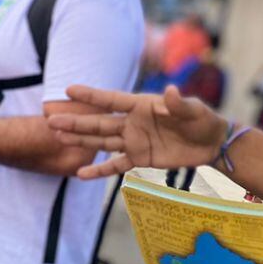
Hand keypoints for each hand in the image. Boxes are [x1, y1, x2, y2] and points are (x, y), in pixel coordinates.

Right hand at [47, 84, 227, 178]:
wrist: (211, 143)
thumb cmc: (202, 119)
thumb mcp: (193, 110)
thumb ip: (179, 103)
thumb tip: (171, 92)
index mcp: (141, 106)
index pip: (111, 100)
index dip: (91, 95)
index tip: (68, 89)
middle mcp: (133, 123)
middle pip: (99, 122)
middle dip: (76, 121)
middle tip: (51, 120)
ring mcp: (134, 141)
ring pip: (101, 141)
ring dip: (81, 140)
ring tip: (58, 136)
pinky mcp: (140, 158)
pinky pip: (115, 165)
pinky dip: (99, 170)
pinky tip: (80, 174)